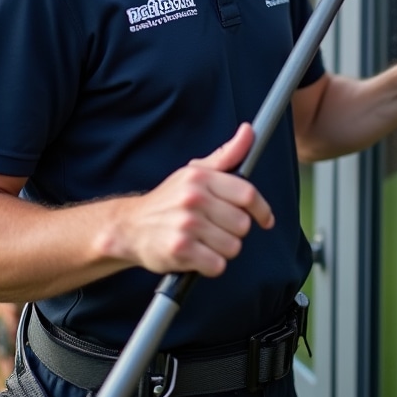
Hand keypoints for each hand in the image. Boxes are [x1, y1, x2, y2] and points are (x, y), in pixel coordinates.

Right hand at [120, 123, 273, 277]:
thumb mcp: (195, 172)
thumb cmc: (169, 199)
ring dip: (223, 249)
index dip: (261, 209)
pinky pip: (217, 265)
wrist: (131, 227)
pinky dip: (211, 265)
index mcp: (201, 178)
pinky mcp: (180, 251)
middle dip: (235, 231)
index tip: (265, 219)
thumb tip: (248, 131)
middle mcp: (194, 199)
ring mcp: (186, 225)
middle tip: (217, 229)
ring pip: (232, 247)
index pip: (247, 194)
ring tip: (205, 241)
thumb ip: (226, 155)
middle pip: (242, 224)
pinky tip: (198, 255)